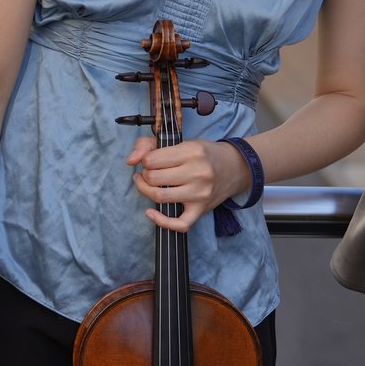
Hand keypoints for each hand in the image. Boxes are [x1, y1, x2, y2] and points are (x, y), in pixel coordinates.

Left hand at [128, 135, 249, 234]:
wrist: (233, 167)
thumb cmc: (203, 154)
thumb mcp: (181, 141)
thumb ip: (149, 144)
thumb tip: (130, 160)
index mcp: (191, 151)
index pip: (152, 160)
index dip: (145, 161)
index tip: (150, 161)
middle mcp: (198, 173)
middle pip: (153, 178)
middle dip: (145, 175)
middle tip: (149, 172)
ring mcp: (200, 194)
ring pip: (160, 197)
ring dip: (146, 191)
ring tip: (147, 185)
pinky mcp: (201, 210)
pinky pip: (179, 224)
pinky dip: (162, 221)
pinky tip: (150, 212)